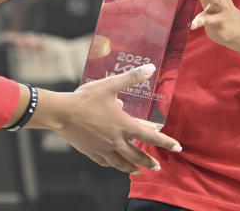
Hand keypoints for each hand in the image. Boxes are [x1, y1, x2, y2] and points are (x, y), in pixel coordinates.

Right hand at [54, 64, 181, 173]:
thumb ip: (131, 77)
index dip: (166, 142)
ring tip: (137, 171)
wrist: (62, 112)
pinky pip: (105, 162)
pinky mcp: (90, 151)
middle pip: (137, 155)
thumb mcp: (110, 85)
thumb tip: (150, 68)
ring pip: (121, 162)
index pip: (150, 136)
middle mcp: (116, 140)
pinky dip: (112, 164)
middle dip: (149, 162)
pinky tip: (113, 164)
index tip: (177, 147)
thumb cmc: (86, 98)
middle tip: (157, 167)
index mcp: (123, 125)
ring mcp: (103, 148)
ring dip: (132, 167)